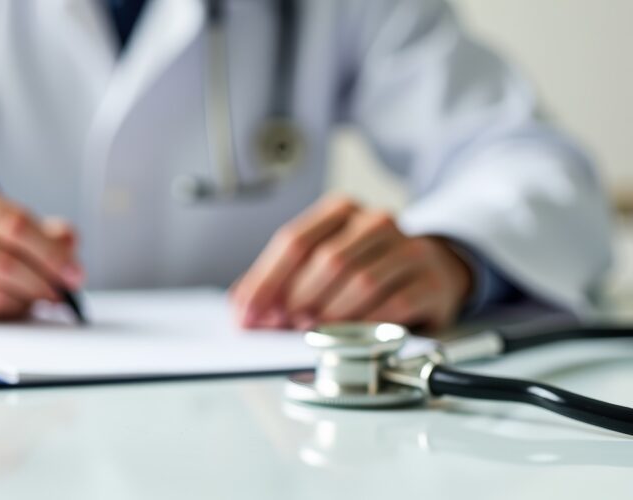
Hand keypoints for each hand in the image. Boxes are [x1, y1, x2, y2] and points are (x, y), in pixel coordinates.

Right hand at [0, 171, 83, 318]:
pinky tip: (4, 308)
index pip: (13, 224)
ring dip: (21, 303)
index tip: (75, 274)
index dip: (50, 253)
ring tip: (33, 301)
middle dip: (41, 283)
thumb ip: (33, 226)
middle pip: (3, 261)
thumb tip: (69, 243)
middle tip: (61, 295)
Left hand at [231, 195, 472, 330]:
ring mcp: (408, 249)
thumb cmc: (366, 266)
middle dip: (297, 298)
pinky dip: (366, 323)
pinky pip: (395, 304)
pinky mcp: (431, 282)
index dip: (266, 281)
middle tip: (280, 325)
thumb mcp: (321, 261)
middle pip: (327, 260)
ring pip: (361, 281)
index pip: (294, 241)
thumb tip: (242, 309)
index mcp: (341, 210)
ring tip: (310, 330)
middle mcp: (376, 222)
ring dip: (330, 312)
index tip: (248, 313)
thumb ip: (280, 280)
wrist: (432, 269)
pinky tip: (350, 336)